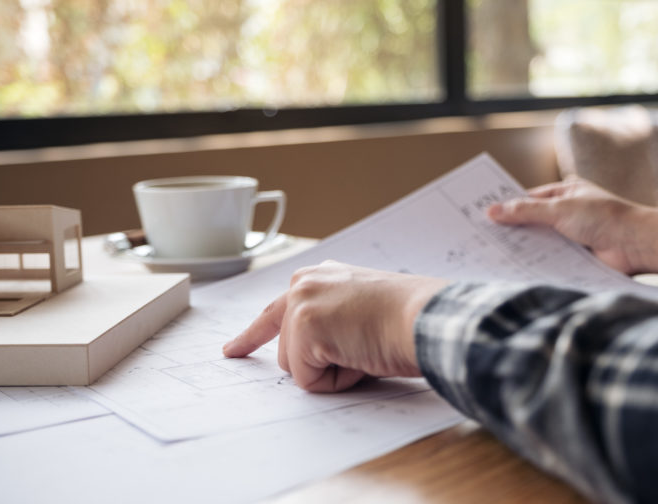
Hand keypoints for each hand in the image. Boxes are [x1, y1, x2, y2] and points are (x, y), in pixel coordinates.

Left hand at [223, 261, 448, 391]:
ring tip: (365, 348)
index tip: (232, 350)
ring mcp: (301, 302)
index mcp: (319, 277)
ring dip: (331, 371)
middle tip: (361, 348)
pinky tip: (360, 356)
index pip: (275, 310)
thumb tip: (314, 357)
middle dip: (320, 364)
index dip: (252, 336)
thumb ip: (330, 322)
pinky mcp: (304, 326)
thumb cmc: (407, 319)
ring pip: (296, 367)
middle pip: (289, 350)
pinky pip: (308, 380)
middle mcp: (303, 283)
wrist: (425, 317)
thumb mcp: (360, 310)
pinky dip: (336, 381)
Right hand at [488, 178, 657, 274]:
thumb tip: (492, 211)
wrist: (636, 246)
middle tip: (482, 236)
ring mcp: (570, 236)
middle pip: (531, 221)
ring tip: (492, 253)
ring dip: (522, 248)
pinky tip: (515, 268)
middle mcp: (567, 213)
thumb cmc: (604, 218)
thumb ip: (524, 211)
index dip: (506, 206)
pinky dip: (535, 263)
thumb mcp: (559, 209)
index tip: (483, 214)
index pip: (528, 198)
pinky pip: (549, 259)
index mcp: (565, 193)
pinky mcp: (574, 257)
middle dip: (511, 229)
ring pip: (539, 242)